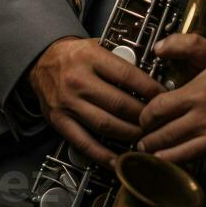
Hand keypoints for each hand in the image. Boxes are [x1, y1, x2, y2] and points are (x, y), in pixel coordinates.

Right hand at [27, 36, 163, 166]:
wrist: (42, 59)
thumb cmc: (74, 54)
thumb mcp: (97, 46)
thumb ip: (119, 61)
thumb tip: (149, 79)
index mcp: (91, 57)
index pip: (127, 75)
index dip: (149, 88)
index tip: (163, 97)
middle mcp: (79, 80)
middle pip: (118, 103)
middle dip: (142, 116)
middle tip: (157, 122)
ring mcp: (68, 103)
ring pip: (104, 125)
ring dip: (128, 134)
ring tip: (144, 137)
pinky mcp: (60, 121)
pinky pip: (84, 143)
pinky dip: (103, 155)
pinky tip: (118, 160)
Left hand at [137, 33, 205, 164]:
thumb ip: (187, 45)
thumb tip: (160, 46)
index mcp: (197, 93)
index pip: (158, 108)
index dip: (145, 113)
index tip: (143, 113)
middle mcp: (201, 118)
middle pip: (161, 133)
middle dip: (146, 136)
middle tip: (141, 134)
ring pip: (171, 152)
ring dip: (155, 152)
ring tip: (148, 149)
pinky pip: (188, 160)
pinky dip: (173, 162)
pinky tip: (166, 159)